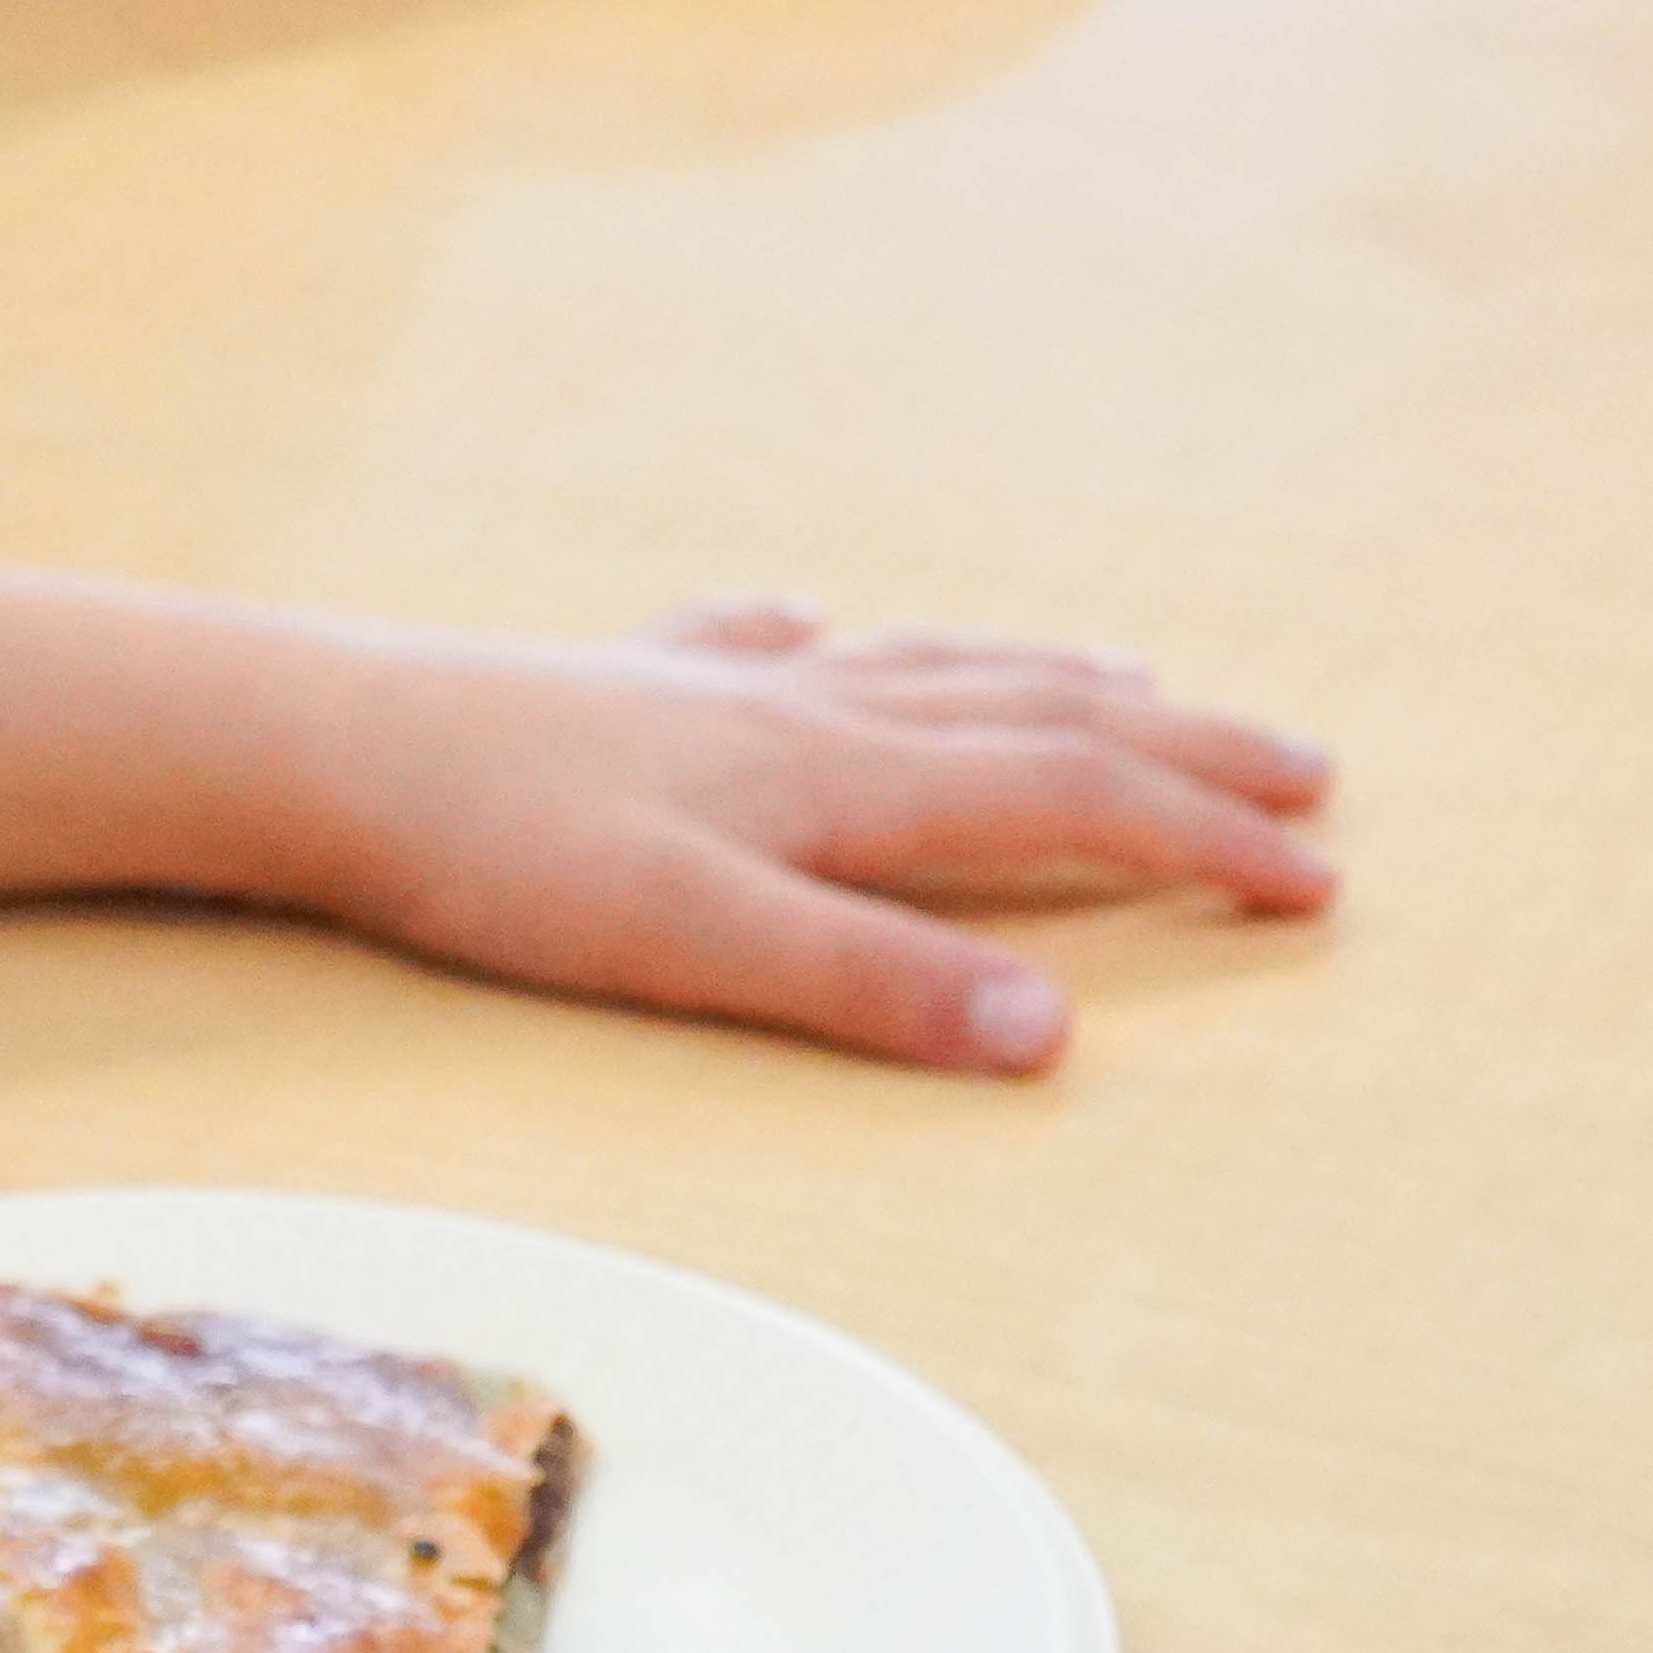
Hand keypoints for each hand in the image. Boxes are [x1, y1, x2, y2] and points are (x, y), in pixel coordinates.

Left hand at [0, 565, 1333, 1072]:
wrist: (328, 743)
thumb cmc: (499, 853)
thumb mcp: (697, 944)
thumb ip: (872, 985)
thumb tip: (1057, 1030)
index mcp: (842, 780)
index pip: (1071, 803)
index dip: (1205, 842)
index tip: (1324, 883)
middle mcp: (801, 708)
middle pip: (1033, 714)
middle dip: (1180, 745)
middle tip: (1306, 764)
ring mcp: (710, 683)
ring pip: (923, 666)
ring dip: (1044, 677)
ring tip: (1125, 674)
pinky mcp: (617, 679)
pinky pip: (759, 639)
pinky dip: (826, 637)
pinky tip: (816, 622)